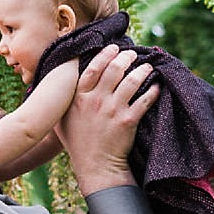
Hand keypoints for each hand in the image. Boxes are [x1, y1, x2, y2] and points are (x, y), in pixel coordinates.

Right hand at [61, 45, 157, 195]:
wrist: (95, 165)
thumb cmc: (77, 142)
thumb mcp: (60, 119)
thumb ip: (59, 100)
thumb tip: (57, 82)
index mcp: (78, 97)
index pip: (93, 67)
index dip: (105, 54)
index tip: (113, 47)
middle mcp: (96, 101)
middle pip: (114, 70)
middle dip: (126, 57)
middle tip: (132, 54)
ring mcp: (112, 110)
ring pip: (132, 81)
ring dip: (142, 71)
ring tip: (147, 67)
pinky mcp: (128, 121)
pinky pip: (144, 100)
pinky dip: (152, 91)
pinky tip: (156, 86)